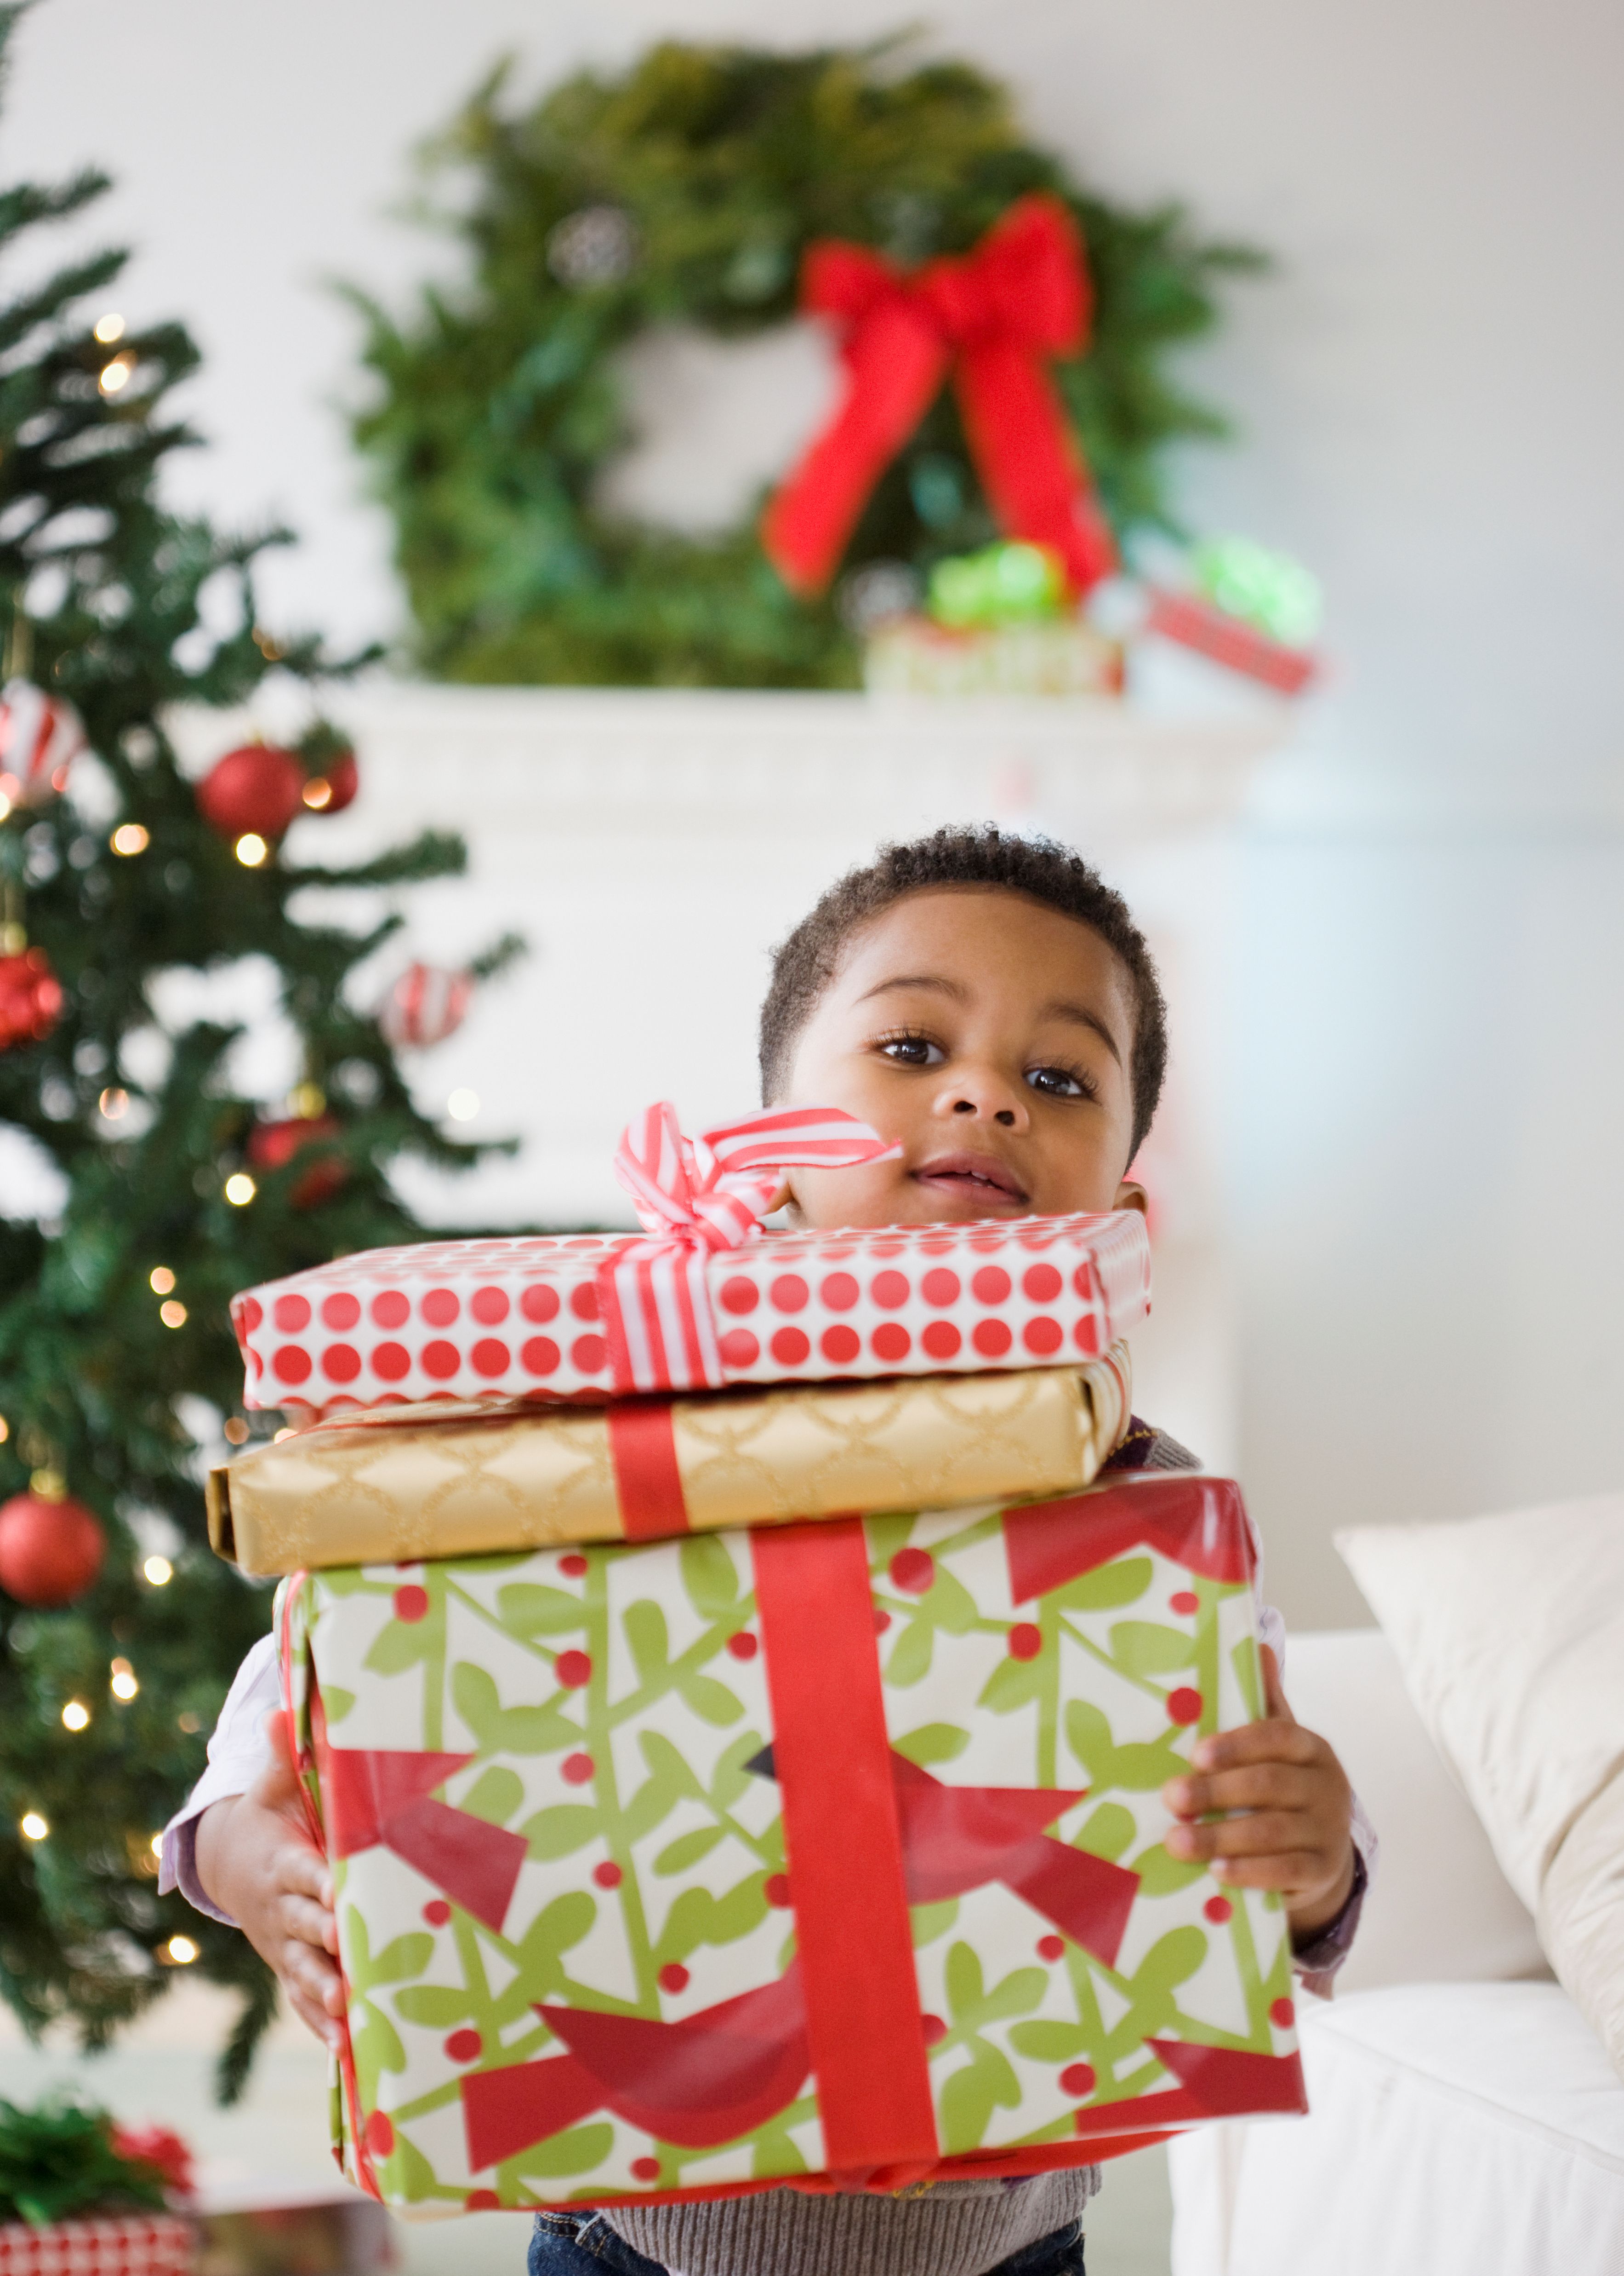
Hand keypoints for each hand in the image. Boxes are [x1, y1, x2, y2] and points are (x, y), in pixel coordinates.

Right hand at [194, 1710, 343, 2047]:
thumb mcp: (272, 1788)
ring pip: (305, 1974)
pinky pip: (303, 2002)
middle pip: (306, 1930)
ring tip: (349, 2018)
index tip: (340, 1897)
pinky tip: (348, 2053)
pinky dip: (321, 2027)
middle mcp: (284, 1911)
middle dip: (326, 1946)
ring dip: (325, 1996)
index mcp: (284, 1864)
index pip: (305, 1875)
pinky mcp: (290, 1969)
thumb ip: (284, 1757)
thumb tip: (282, 1710)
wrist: (232, 1865)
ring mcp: (285, 1946)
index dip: (321, 1886)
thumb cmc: (267, 1818)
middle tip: (349, 1960)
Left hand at [1161, 1646, 1355, 1941]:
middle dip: (1215, 1791)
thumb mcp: (1278, 1747)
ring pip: (1272, 1832)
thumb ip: (1264, 1704)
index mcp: (1311, 1748)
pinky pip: (1286, 1872)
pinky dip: (1249, 1872)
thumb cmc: (1285, 1790)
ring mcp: (1328, 1830)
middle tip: (1171, 1797)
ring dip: (1220, 1837)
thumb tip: (1257, 1645)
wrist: (1322, 1854)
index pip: (1278, 1736)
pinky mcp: (1324, 1871)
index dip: (1237, 1744)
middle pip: (1269, 1785)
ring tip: (1177, 1841)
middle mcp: (1326, 1786)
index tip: (1196, 1754)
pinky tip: (1217, 1872)